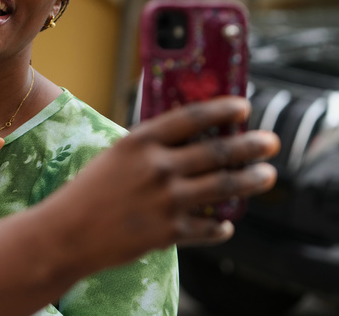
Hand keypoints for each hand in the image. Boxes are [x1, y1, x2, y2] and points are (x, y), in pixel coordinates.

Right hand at [43, 96, 279, 270]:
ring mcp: (166, 200)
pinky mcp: (170, 231)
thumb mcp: (116, 156)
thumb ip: (150, 148)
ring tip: (267, 175)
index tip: (243, 106)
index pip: (191, 118)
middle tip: (270, 142)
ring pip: (224, 186)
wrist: (68, 232)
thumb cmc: (88, 191)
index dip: (222, 109)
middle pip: (216, 151)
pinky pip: (208, 226)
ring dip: (251, 180)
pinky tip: (226, 223)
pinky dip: (221, 225)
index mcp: (140, 141)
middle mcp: (157, 167)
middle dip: (250, 145)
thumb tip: (188, 140)